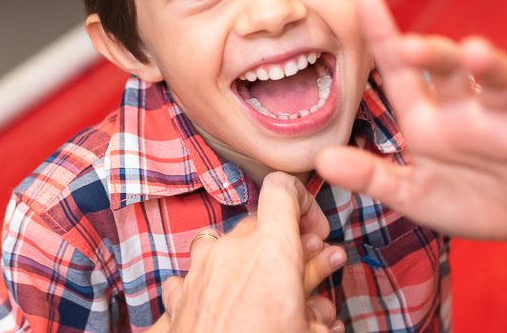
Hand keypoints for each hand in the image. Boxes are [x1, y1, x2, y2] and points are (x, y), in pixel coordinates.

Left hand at [154, 173, 346, 332]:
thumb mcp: (310, 331)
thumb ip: (319, 299)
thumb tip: (327, 280)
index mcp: (270, 250)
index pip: (284, 189)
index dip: (304, 202)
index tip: (316, 233)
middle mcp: (230, 249)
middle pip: (260, 222)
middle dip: (283, 245)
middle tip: (305, 277)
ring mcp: (199, 268)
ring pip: (228, 245)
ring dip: (248, 262)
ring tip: (267, 296)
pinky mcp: (179, 293)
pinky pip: (198, 272)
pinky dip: (214, 283)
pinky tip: (226, 307)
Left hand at [315, 0, 506, 241]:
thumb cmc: (459, 198)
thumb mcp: (410, 194)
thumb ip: (370, 177)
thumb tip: (322, 160)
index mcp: (422, 118)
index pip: (398, 70)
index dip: (382, 35)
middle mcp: (458, 108)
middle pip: (445, 68)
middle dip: (432, 53)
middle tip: (413, 45)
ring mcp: (498, 116)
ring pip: (494, 78)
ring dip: (487, 63)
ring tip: (476, 53)